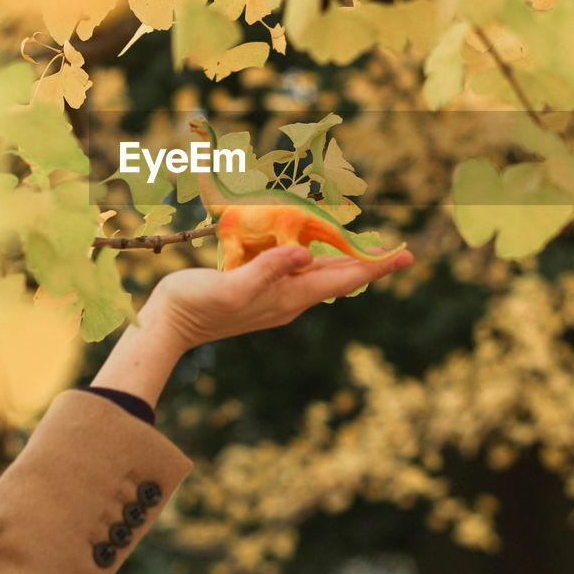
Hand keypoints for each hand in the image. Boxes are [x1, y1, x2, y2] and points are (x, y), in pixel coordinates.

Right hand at [89, 245, 412, 406]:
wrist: (169, 325)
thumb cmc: (197, 304)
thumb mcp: (232, 285)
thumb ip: (268, 269)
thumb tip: (304, 253)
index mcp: (289, 296)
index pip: (343, 279)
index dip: (374, 266)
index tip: (404, 257)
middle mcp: (290, 299)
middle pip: (338, 278)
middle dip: (368, 263)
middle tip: (399, 251)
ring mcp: (276, 297)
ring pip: (320, 275)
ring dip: (344, 260)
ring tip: (366, 249)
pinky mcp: (260, 291)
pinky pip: (298, 272)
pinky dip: (316, 258)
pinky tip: (316, 249)